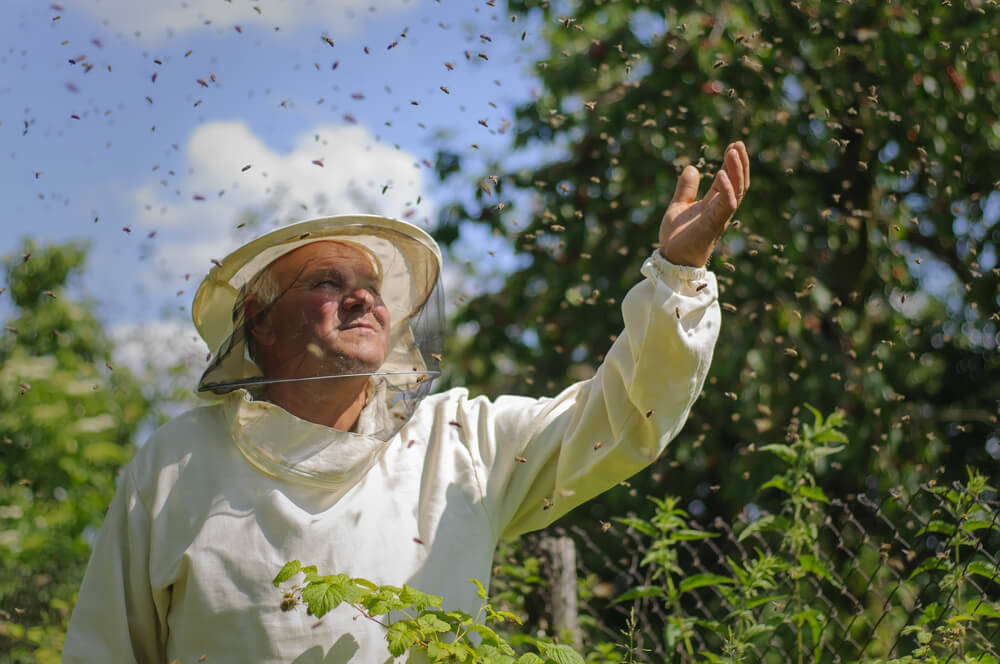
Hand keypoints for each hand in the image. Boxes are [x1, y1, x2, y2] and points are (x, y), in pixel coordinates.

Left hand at [659, 141, 749, 266]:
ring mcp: (719, 216)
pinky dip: (726, 189)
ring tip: (734, 151)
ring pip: (737, 191)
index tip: (733, 145)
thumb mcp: (677, 206)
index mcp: (713, 204)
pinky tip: (722, 173)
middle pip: (738, 183)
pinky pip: (727, 204)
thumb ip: (685, 189)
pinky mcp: (713, 224)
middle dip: (740, 163)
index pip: (727, 180)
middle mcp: (720, 209)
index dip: (731, 163)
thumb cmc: (676, 237)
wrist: (671, 260)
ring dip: (737, 170)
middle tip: (739, 144)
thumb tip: (691, 167)